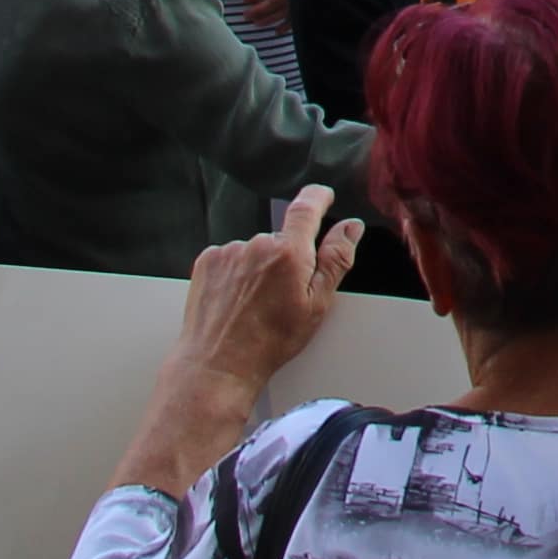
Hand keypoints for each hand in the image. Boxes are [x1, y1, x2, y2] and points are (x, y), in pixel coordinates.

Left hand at [180, 186, 364, 394]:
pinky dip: (237, 273)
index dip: (318, 197)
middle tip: (284, 294)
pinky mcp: (208, 261)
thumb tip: (350, 228)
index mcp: (289, 254)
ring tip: (256, 303)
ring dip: (259, 267)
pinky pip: (231, 256)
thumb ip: (336, 260)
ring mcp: (229, 252)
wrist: (219, 363)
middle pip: (281, 238)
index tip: (323, 195)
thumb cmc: (269, 342)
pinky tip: (237, 299)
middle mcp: (257, 245)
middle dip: (287, 258)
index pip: (307, 207)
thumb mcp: (316, 305)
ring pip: (255, 249)